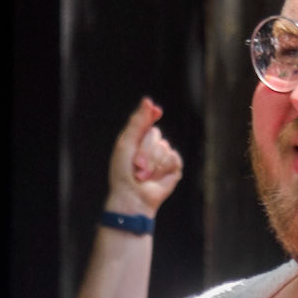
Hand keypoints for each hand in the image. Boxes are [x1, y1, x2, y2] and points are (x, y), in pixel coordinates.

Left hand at [105, 97, 183, 217]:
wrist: (132, 196)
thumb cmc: (123, 172)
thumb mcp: (127, 143)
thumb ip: (138, 122)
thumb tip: (149, 101)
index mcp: (138, 137)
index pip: (148, 119)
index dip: (152, 114)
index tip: (156, 110)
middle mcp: (152, 145)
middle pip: (155, 134)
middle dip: (145, 150)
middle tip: (136, 165)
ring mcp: (164, 156)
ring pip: (164, 147)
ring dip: (152, 164)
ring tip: (143, 176)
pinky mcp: (174, 168)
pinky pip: (173, 158)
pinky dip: (162, 169)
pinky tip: (156, 178)